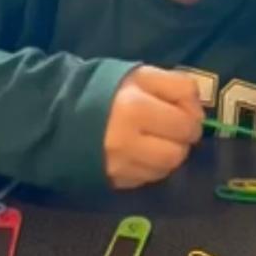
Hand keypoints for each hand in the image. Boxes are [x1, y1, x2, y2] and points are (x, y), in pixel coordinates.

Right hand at [105, 67, 202, 188]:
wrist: (57, 115)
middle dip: (183, 135)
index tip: (181, 108)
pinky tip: (141, 152)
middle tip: (173, 127)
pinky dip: (152, 165)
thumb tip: (198, 111)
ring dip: (170, 152)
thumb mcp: (139, 74)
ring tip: (157, 140)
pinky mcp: (115, 181)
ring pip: (169, 166)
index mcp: (134, 107)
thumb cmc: (103, 90)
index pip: (187, 117)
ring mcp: (121, 165)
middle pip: (181, 146)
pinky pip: (150, 177)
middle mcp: (128, 140)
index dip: (192, 111)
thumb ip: (175, 85)